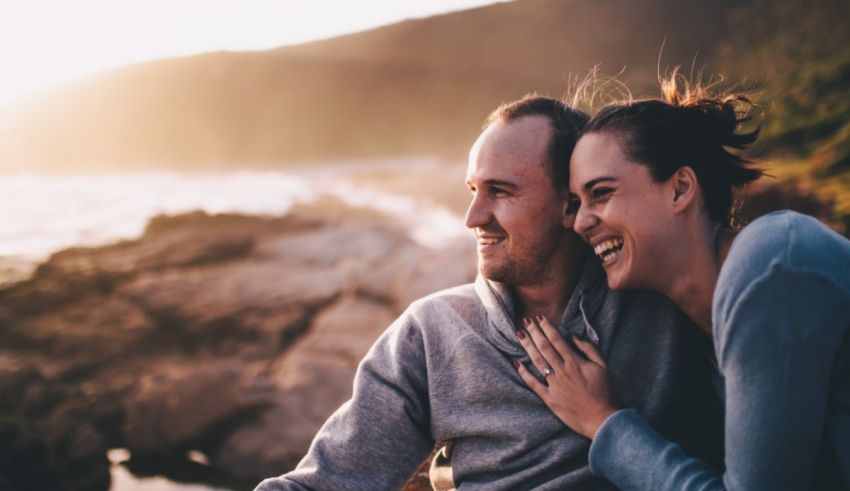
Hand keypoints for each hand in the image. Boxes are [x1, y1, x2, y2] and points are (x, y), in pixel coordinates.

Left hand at [515, 315, 617, 438]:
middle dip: (534, 332)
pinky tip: (516, 363)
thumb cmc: (606, 393)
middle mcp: (562, 371)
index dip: (547, 327)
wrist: (603, 419)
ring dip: (527, 346)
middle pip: (544, 347)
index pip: (557, 340)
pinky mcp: (550, 399)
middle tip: (526, 321)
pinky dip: (524, 373)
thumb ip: (589, 349)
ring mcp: (554, 385)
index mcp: (575, 362)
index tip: (539, 318)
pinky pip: (533, 384)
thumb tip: (574, 336)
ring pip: (537, 361)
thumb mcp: (603, 367)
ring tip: (519, 334)